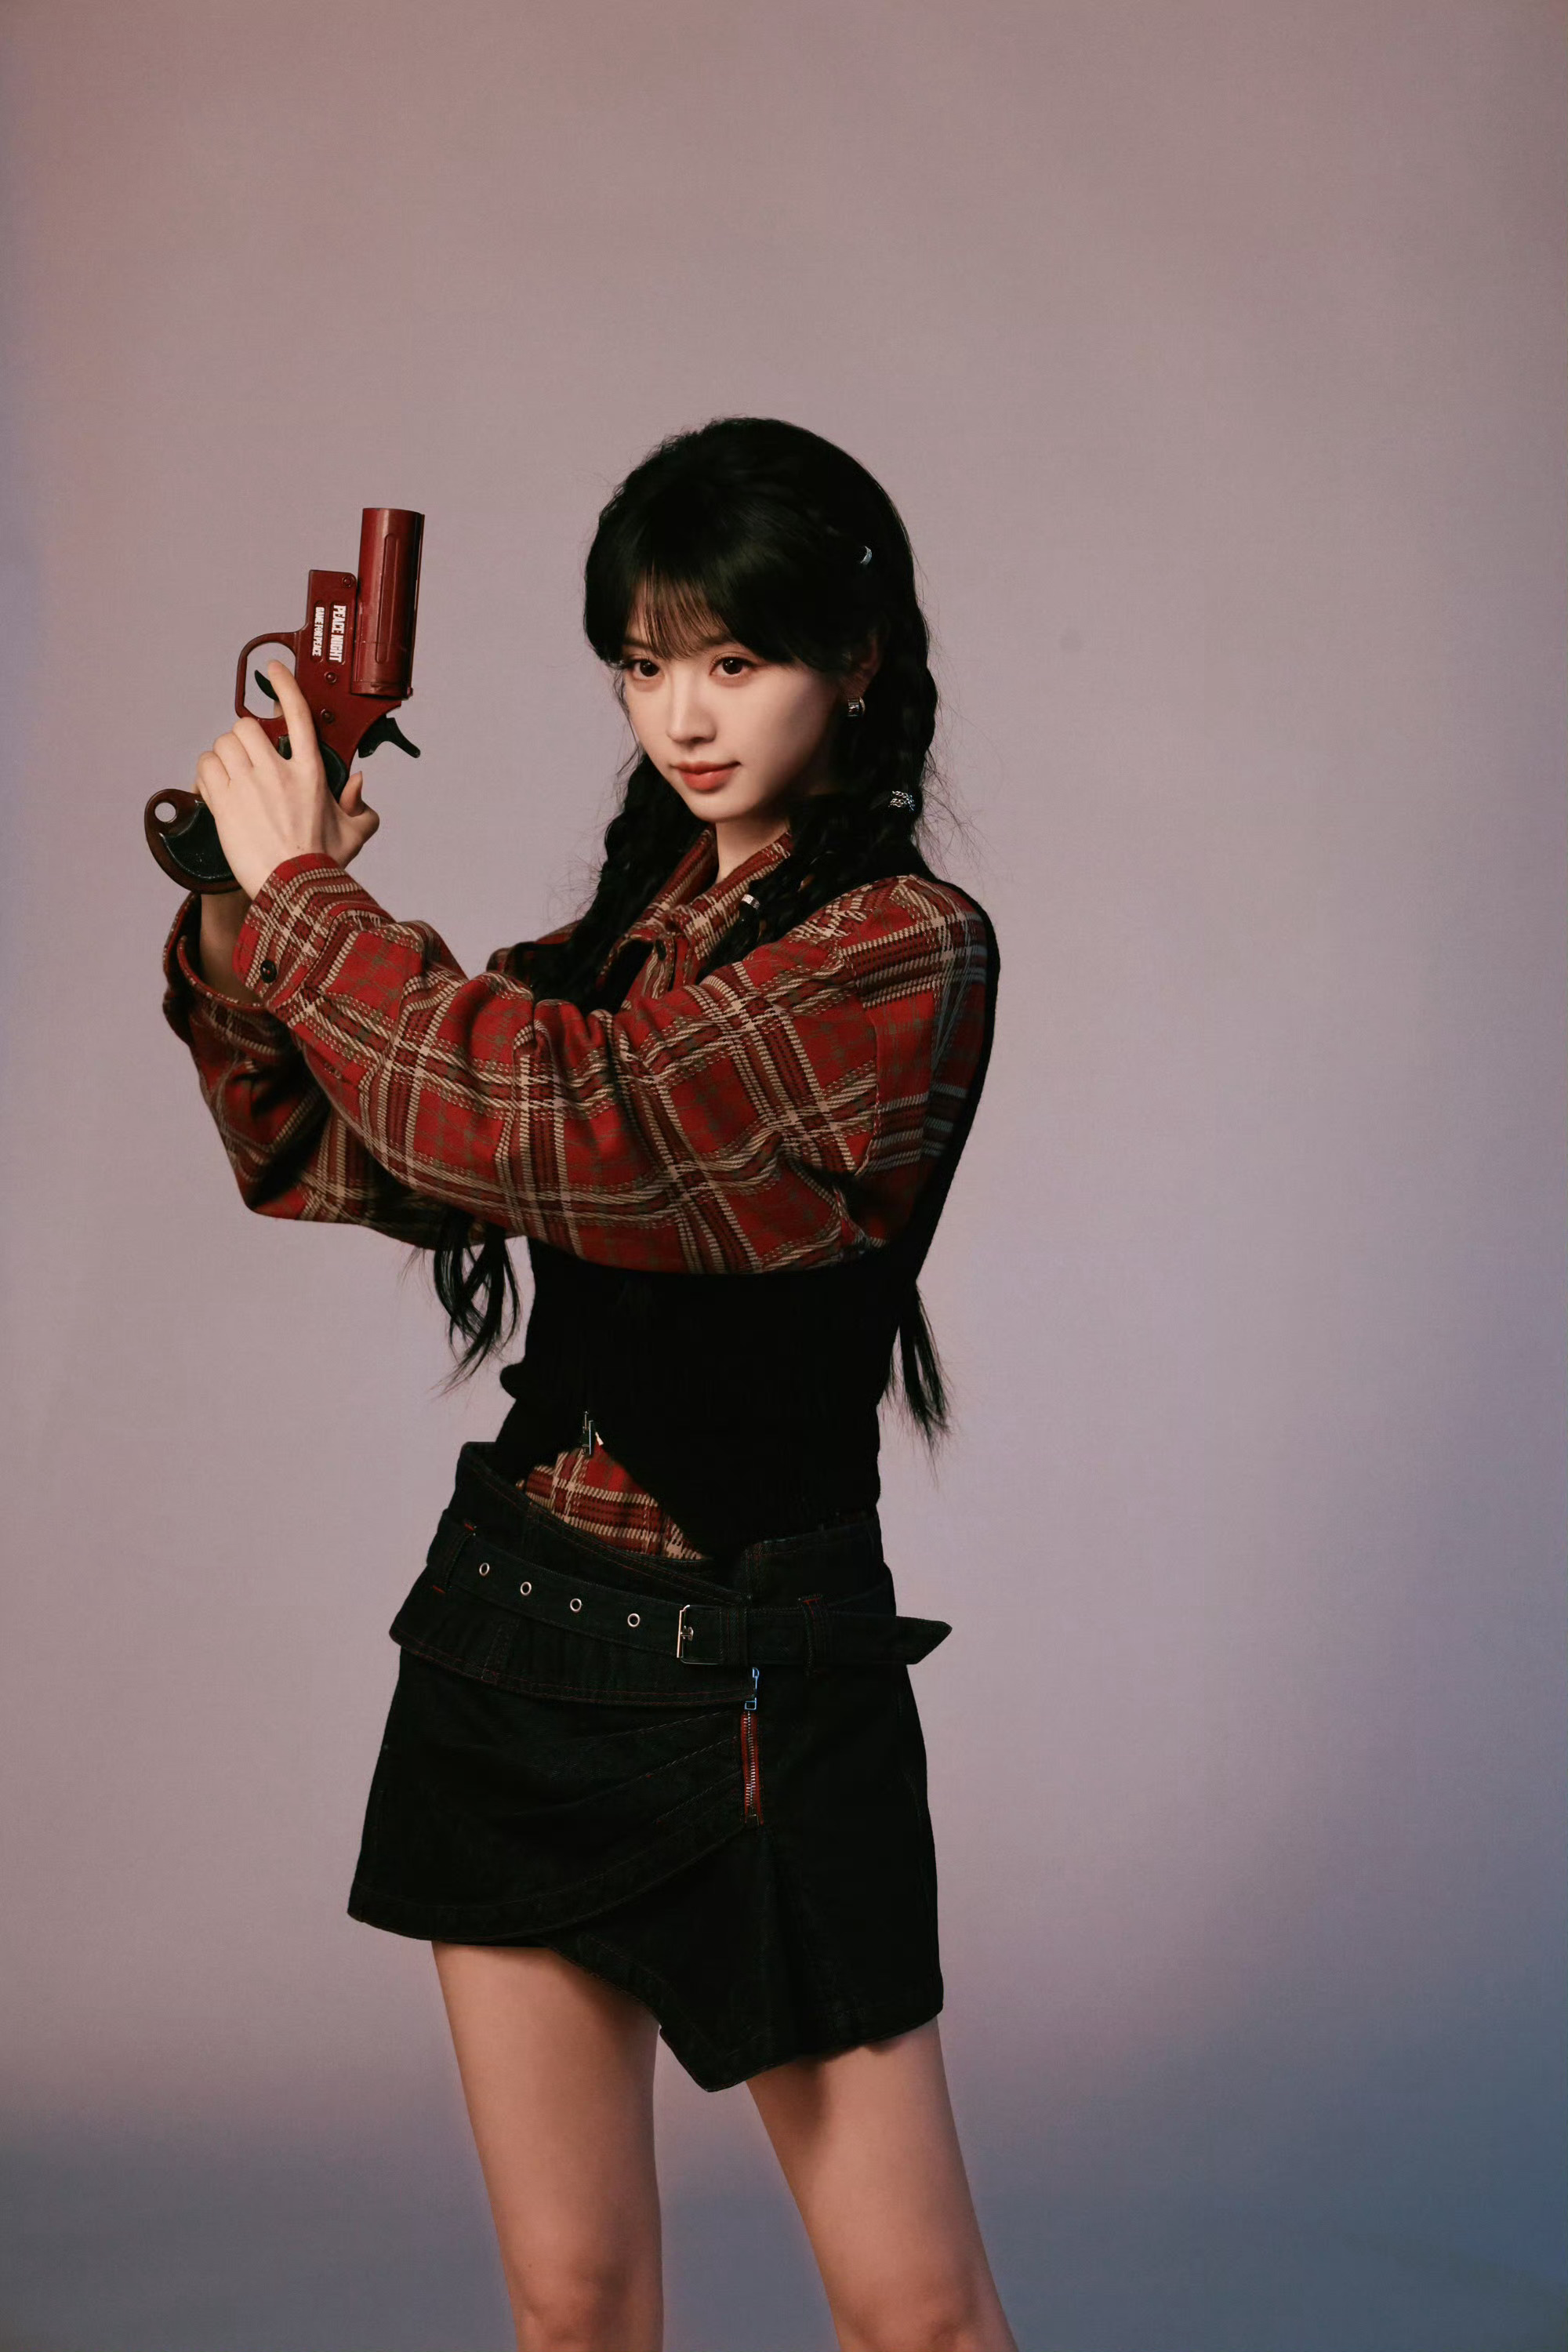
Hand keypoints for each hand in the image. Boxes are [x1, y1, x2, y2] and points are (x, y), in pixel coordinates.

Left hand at [193, 661, 379, 900]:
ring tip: (230, 774)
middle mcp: (277, 773)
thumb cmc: (324, 865)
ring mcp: (248, 787)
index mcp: (311, 773)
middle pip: (246, 727)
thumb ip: (362, 806)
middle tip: (247, 758)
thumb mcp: (355, 833)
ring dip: (223, 755)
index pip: (297, 715)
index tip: (275, 669)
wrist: (294, 891)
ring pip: (222, 744)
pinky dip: (206, 773)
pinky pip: (206, 769)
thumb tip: (359, 783)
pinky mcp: (224, 804)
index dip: (285, 686)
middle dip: (243, 738)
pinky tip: (215, 788)